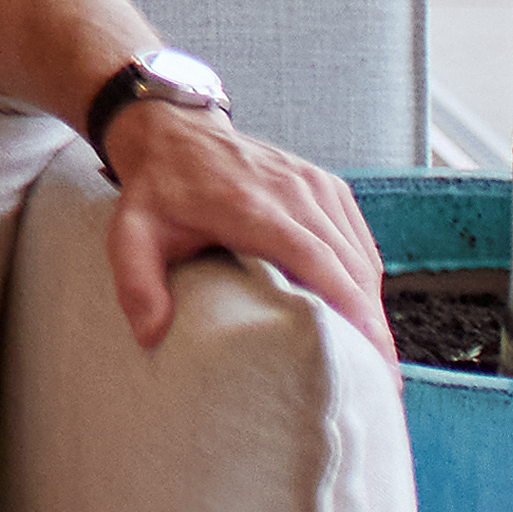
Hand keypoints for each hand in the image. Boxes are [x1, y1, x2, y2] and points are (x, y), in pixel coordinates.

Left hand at [105, 95, 390, 360]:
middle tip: (382, 380)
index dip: (350, 306)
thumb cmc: (157, 191)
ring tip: (375, 356)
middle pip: (350, 264)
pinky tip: (361, 311)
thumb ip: (136, 283)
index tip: (373, 353)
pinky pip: (358, 238)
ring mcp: (315, 184)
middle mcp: (294, 191)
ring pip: (360, 254)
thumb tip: (151, 336)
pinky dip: (365, 276)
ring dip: (372, 305)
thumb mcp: (130, 234)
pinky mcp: (326, 184)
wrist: (174, 131)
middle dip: (372, 324)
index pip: (317, 259)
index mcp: (252, 207)